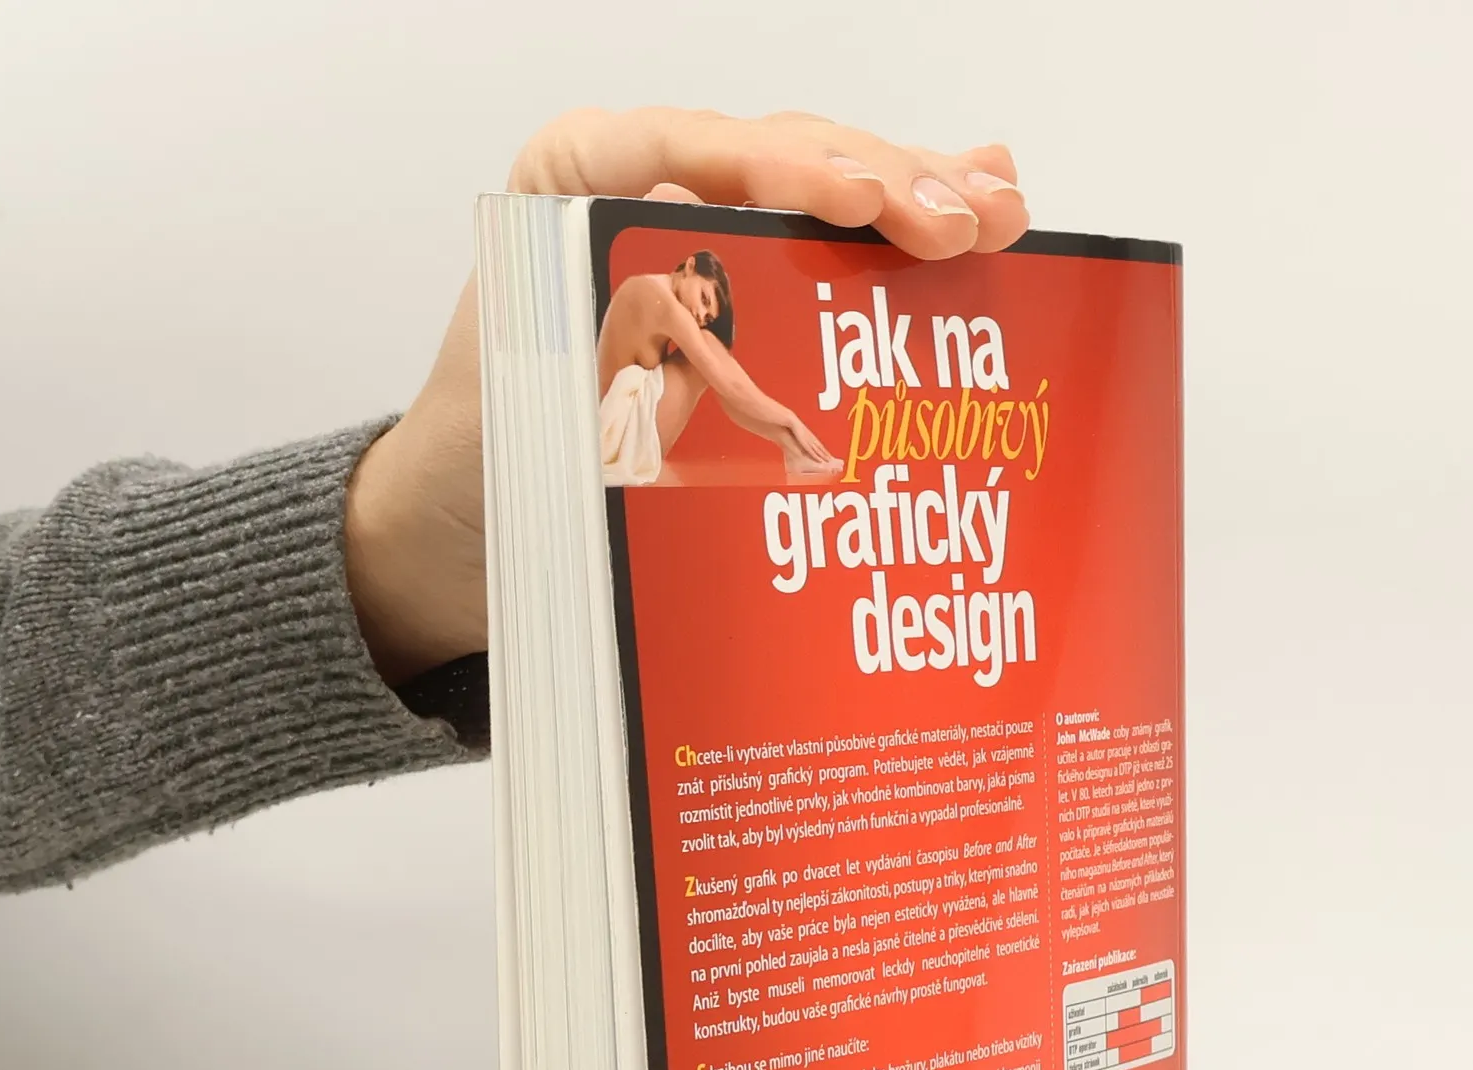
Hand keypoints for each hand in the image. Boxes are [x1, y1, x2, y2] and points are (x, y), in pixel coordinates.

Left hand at [345, 108, 1029, 685]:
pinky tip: (973, 209)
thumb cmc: (491, 457)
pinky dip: (897, 235)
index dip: (780, 168)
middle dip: (883, 184)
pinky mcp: (742, 285)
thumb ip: (615, 360)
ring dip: (916, 200)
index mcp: (569, 188)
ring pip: (819, 193)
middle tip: (967, 224)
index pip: (683, 149)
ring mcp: (700, 233)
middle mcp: (639, 192)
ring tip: (999, 213)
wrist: (472, 517)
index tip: (856, 203)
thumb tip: (706, 341)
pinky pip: (825, 247)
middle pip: (775, 159)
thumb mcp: (542, 407)